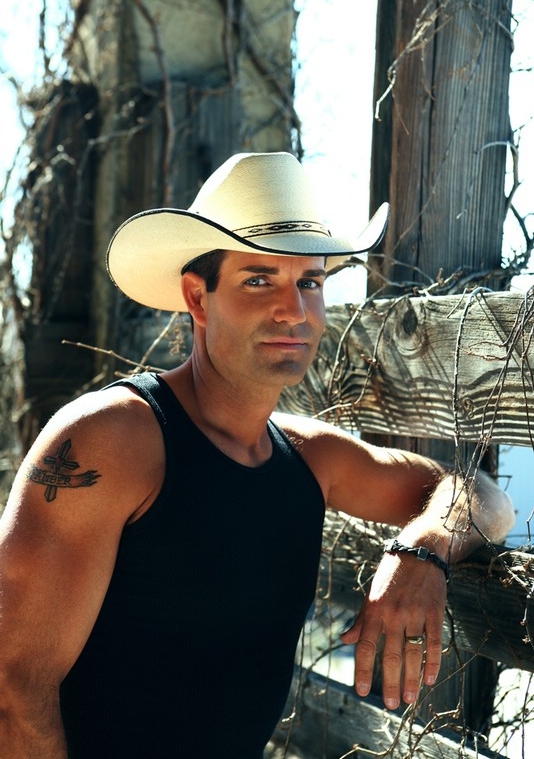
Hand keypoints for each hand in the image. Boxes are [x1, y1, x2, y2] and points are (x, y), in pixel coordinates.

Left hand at [340, 551, 446, 709]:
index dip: (364, 670)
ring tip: (410, 699)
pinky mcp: (435, 612)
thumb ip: (361, 620)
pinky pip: (434, 642)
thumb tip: (344, 640)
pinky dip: (433, 663)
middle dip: (390, 682)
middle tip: (391, 704)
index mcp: (374, 610)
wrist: (419, 551)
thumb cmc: (391, 575)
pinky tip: (430, 679)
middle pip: (391, 655)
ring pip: (413, 653)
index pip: (366, 646)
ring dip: (411, 679)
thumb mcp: (371, 594)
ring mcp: (415, 613)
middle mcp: (393, 614)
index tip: (362, 691)